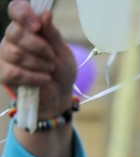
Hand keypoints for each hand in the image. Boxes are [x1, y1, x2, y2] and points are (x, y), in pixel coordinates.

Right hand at [0, 1, 75, 115]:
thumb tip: (45, 14)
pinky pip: (14, 72)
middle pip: (15, 32)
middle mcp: (12, 38)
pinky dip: (34, 77)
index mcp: (27, 28)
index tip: (37, 26)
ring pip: (15, 53)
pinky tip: (44, 79)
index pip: (16, 9)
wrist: (60, 94)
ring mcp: (6, 55)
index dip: (23, 13)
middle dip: (39, 46)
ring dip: (39, 63)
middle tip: (51, 57)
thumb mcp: (63, 51)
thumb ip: (53, 34)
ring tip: (50, 69)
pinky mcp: (4, 74)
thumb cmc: (60, 69)